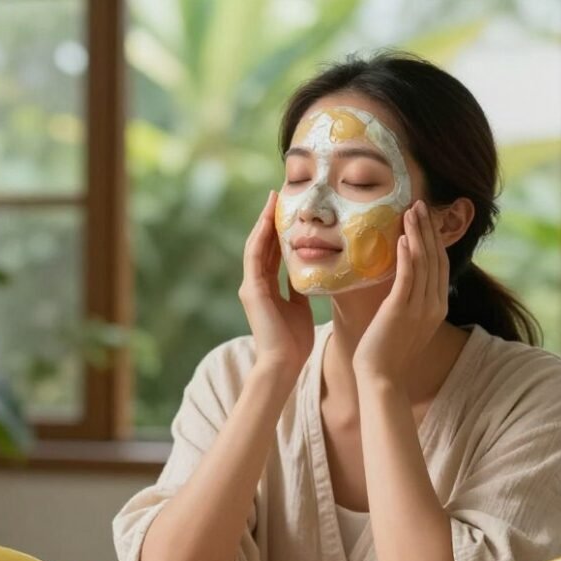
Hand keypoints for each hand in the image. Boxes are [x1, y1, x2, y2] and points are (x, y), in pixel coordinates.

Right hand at [238, 191, 313, 377]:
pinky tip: (267, 219)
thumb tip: (309, 274)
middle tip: (278, 196)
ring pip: (256, 246)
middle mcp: (255, 284)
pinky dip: (261, 237)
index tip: (287, 211)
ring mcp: (251, 286)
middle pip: (262, 245)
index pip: (272, 254)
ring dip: (263, 222)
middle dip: (269, 220)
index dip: (278, 232)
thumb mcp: (300, 309)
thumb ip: (298, 290)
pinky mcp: (251, 290)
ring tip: (272, 200)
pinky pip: (255, 256)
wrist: (283, 363)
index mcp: (267, 289)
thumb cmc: (294, 342)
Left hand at [352, 201, 449, 383]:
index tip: (425, 218)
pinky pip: (407, 278)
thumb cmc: (387, 351)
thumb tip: (404, 282)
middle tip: (420, 203)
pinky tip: (403, 238)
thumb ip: (410, 301)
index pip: (440, 265)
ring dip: (418, 234)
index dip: (434, 239)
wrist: (381, 378)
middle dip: (428, 229)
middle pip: (435, 258)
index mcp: (437, 307)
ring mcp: (420, 308)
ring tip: (411, 211)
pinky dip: (407, 256)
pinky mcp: (401, 311)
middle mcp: (434, 305)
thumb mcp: (406, 322)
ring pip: (423, 263)